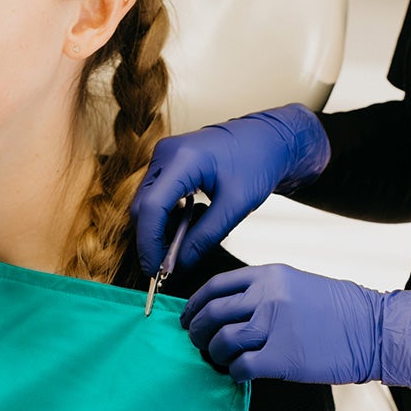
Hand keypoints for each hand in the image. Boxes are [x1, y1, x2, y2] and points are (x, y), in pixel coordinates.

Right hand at [131, 105, 329, 275]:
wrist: (268, 139)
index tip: (155, 271)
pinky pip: (155, 195)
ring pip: (146, 202)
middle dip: (151, 240)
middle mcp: (166, 153)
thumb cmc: (258, 163)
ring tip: (183, 247)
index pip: (150, 207)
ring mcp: (164, 156)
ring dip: (159, 230)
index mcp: (183, 159)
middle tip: (168, 267)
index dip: (149, 243)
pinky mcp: (168, 162)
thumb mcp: (236, 206)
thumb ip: (205, 237)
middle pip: (142, 206)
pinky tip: (186, 227)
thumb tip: (179, 265)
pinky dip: (165, 217)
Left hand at [178, 263, 410, 388]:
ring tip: (223, 360)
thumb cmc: (339, 310)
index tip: (188, 318)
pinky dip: (234, 374)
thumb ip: (262, 292)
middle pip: (212, 314)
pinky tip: (242, 374)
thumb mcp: (296, 284)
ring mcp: (274, 326)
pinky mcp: (282, 357)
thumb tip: (228, 312)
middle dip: (197, 332)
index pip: (215, 287)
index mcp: (268, 275)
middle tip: (198, 343)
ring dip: (215, 355)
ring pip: (221, 342)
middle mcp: (267, 297)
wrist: (374, 329)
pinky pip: (240, 367)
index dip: (194, 305)